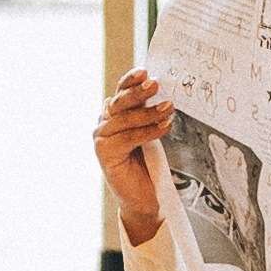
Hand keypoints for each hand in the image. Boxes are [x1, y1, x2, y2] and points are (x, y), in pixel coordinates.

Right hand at [94, 68, 173, 248]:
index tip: (145, 71)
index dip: (131, 80)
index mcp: (115, 114)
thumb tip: (168, 92)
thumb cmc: (150, 163)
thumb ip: (151, 113)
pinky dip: (147, 131)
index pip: (121, 91)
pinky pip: (127, 138)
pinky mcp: (104, 154)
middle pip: (120, 102)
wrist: (145, 198)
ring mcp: (101, 138)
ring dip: (148, 112)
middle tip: (156, 84)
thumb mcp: (151, 132)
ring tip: (169, 107)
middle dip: (138, 92)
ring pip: (124, 119)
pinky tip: (164, 127)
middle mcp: (104, 123)